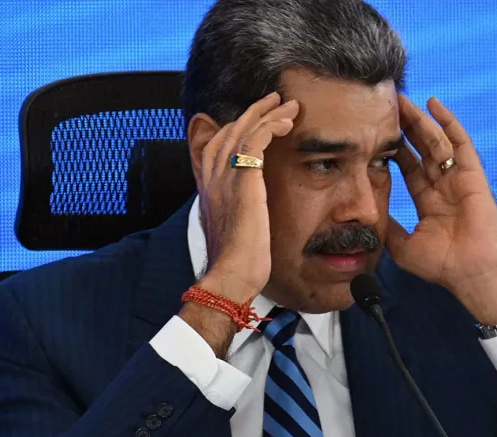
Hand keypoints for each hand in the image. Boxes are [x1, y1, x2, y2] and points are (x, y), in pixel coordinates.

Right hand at [196, 92, 298, 301]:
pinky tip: (287, 123)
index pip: (218, 146)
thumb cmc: (237, 264)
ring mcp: (226, 177)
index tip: (257, 121)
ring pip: (244, 130)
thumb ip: (239, 214)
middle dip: (254, 113)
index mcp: (209, 190)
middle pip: (230, 131)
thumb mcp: (234, 232)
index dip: (237, 129)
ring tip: (288, 105)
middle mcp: (213, 178)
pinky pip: (256, 140)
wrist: (230, 275)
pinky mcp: (244, 179)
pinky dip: (271, 126)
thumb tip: (250, 214)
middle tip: (275, 101)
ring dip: (267, 114)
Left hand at [386, 94, 496, 324]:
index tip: (377, 135)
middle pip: (421, 150)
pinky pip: (460, 142)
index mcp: (429, 202)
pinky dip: (448, 122)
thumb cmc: (443, 266)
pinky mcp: (472, 175)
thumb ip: (389, 228)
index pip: (409, 169)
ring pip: (437, 142)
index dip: (394, 151)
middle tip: (387, 108)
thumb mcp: (404, 246)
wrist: (471, 273)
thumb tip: (369, 216)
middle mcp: (444, 187)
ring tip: (402, 101)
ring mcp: (459, 179)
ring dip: (420, 121)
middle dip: (405, 129)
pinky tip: (433, 105)